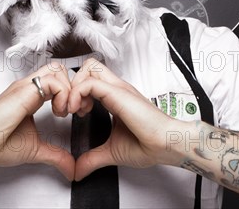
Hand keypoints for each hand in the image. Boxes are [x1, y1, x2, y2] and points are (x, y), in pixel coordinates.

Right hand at [0, 63, 74, 179]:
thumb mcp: (36, 149)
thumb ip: (55, 156)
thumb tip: (71, 169)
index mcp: (31, 97)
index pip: (58, 81)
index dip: (71, 94)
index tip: (73, 114)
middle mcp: (29, 88)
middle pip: (60, 69)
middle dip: (74, 87)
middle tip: (73, 110)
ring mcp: (26, 86)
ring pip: (58, 69)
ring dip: (69, 89)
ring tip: (64, 111)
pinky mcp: (24, 90)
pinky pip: (52, 80)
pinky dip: (63, 94)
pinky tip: (58, 112)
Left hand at [68, 59, 181, 180]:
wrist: (166, 145)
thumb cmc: (148, 145)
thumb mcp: (111, 152)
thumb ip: (92, 159)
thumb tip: (78, 171)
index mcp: (115, 98)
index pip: (90, 79)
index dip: (77, 91)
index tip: (74, 113)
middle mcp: (115, 89)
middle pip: (89, 67)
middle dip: (73, 84)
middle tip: (73, 107)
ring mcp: (117, 89)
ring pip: (89, 67)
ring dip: (75, 86)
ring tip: (75, 108)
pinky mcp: (118, 93)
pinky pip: (90, 82)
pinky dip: (77, 94)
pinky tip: (78, 111)